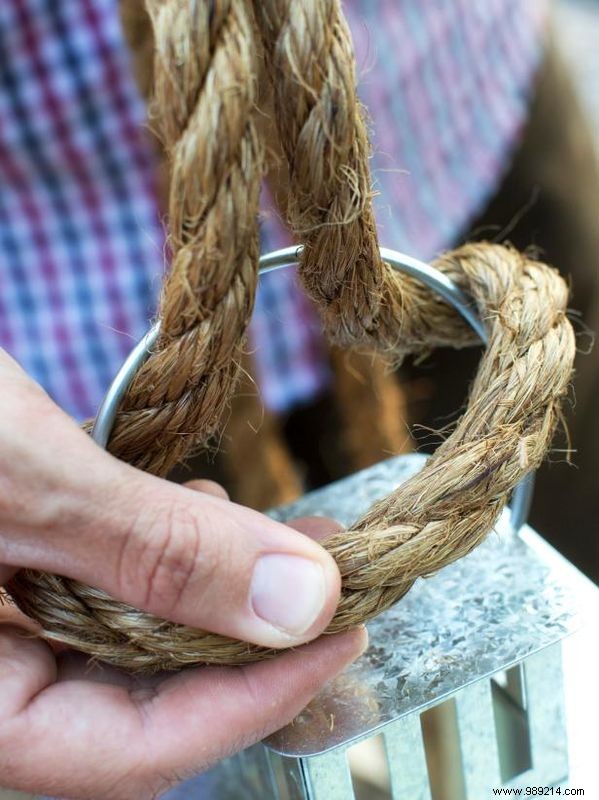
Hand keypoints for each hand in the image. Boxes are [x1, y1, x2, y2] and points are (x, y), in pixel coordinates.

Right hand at [0, 350, 365, 797]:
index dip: (260, 695)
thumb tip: (302, 600)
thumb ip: (157, 550)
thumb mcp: (27, 483)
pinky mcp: (19, 581)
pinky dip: (167, 557)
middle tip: (336, 572)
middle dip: (252, 638)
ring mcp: (3, 637)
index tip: (347, 630)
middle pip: (150, 703)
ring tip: (283, 534)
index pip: (142, 751)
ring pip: (139, 647)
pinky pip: (109, 595)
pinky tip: (198, 510)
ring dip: (218, 592)